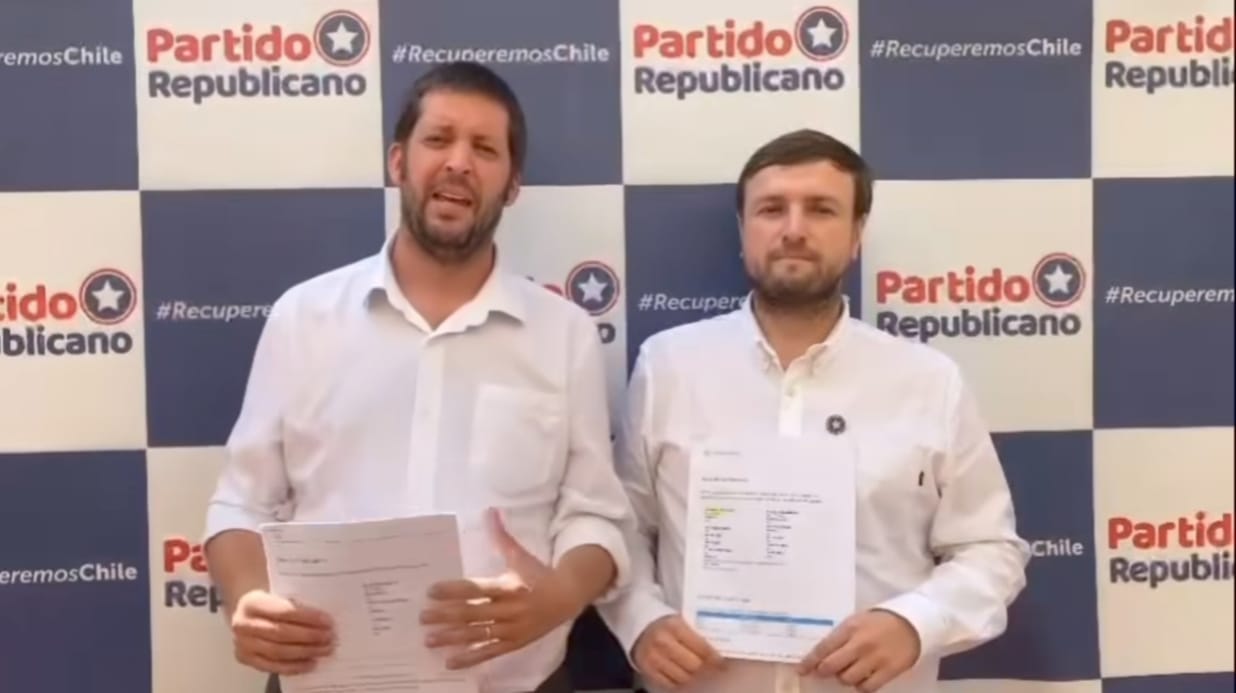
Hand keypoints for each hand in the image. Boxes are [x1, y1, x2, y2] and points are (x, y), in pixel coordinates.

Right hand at [230, 589, 334, 674]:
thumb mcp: (278, 592)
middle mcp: (243, 624)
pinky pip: (273, 666)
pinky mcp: (246, 659)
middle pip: (281, 633)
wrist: (246, 613)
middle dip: (309, 636)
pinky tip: (310, 663)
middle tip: (329, 637)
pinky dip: (294, 666)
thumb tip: (324, 617)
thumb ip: (295, 601)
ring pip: (278, 652)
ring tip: (324, 649)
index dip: (307, 618)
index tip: (327, 621)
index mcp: (252, 602)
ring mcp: (243, 644)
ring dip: (305, 652)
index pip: (283, 611)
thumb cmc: (269, 602)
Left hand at [420, 508, 584, 668]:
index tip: (431, 592)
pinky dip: (470, 658)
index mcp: (509, 587)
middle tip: (422, 617)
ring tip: (429, 639)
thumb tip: (489, 511)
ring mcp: (511, 630)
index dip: (454, 591)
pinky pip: (488, 653)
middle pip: (473, 614)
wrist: (566, 599)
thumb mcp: (520, 556)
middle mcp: (509, 610)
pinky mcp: (513, 644)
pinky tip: (450, 661)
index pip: (477, 589)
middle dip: (446, 616)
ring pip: (477, 635)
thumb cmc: (538, 576)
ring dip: (452, 638)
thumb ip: (502, 537)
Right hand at [632, 614, 724, 689]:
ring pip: (682, 677)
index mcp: (674, 626)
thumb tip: (719, 651)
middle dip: (708, 671)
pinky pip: (669, 684)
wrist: (636, 624)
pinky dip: (681, 685)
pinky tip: (689, 683)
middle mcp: (662, 642)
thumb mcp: (680, 622)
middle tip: (717, 673)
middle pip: (693, 665)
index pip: (702, 648)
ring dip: (696, 680)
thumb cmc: (664, 624)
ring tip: (705, 679)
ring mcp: (653, 657)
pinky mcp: (647, 669)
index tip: (724, 664)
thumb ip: (697, 635)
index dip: (715, 659)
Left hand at [796, 609, 919, 691]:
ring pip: (848, 679)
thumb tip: (820, 655)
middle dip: (823, 671)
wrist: (912, 623)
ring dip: (844, 678)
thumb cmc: (879, 621)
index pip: (823, 648)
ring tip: (848, 671)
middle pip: (832, 666)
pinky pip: (867, 687)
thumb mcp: (856, 621)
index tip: (801, 670)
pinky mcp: (889, 671)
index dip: (809, 661)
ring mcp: (875, 659)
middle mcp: (860, 644)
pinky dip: (861, 686)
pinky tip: (862, 679)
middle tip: (823, 671)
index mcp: (850, 628)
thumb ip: (840, 636)